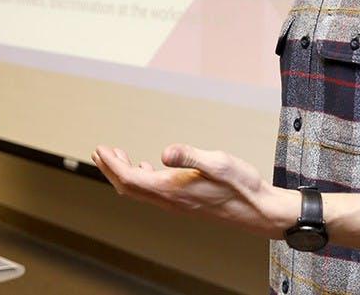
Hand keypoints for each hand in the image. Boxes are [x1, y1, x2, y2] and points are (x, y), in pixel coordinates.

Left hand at [92, 144, 295, 237]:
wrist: (259, 210)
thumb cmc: (241, 186)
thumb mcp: (218, 163)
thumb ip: (189, 156)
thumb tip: (165, 152)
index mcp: (172, 190)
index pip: (130, 179)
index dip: (112, 164)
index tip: (100, 149)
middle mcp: (170, 200)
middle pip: (129, 187)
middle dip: (111, 170)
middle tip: (100, 152)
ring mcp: (176, 203)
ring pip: (140, 191)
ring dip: (124, 174)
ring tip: (115, 157)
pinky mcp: (185, 201)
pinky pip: (153, 192)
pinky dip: (142, 178)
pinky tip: (146, 167)